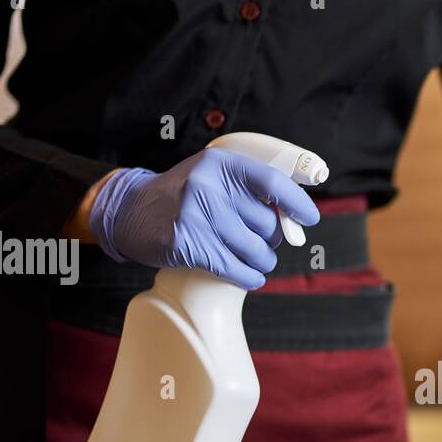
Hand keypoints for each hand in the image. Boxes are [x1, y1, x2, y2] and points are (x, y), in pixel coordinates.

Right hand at [86, 148, 320, 289]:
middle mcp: (209, 185)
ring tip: (258, 261)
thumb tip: (293, 216)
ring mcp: (197, 214)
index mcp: (221, 164)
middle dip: (272, 239)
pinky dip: (248, 277)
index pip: (273, 183)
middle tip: (265, 244)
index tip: (310, 219)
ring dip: (263, 261)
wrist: (130, 211)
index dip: (297, 203)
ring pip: (254, 249)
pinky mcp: (187, 243)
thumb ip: (247, 189)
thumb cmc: (183, 196)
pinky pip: (234, 267)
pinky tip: (251, 277)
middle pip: (266, 222)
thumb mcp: (212, 177)